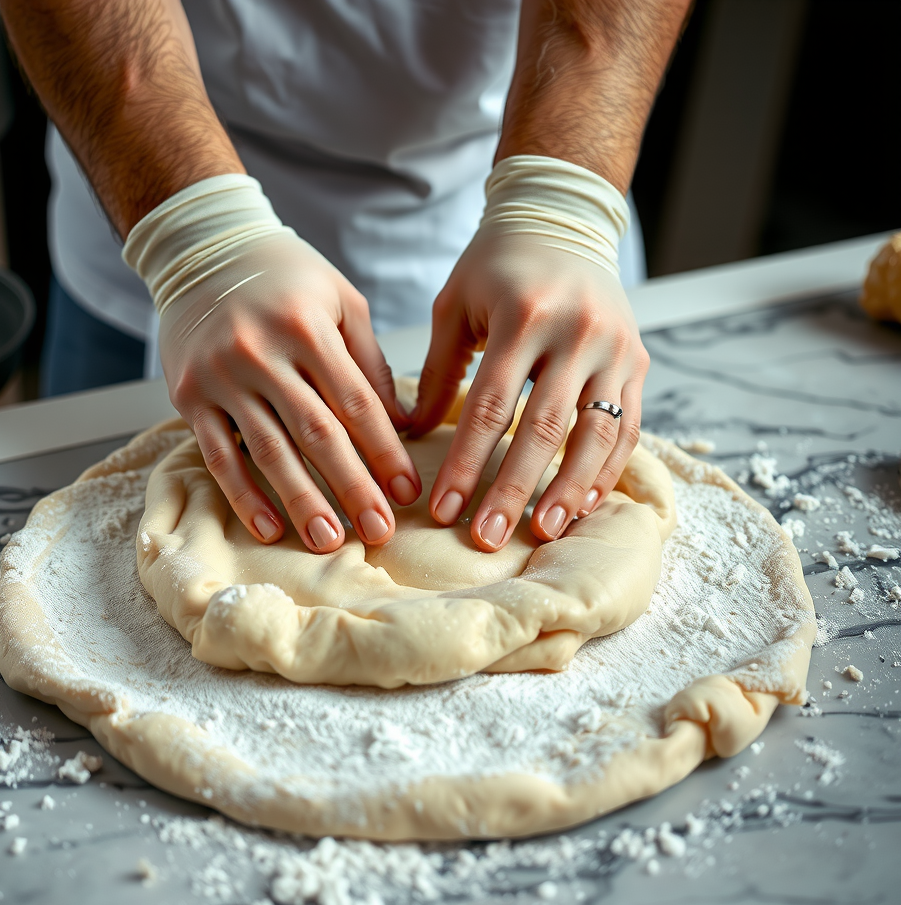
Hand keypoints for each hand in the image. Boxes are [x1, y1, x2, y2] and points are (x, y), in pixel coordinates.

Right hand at [125, 177, 421, 552]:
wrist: (201, 251)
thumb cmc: (284, 277)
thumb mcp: (340, 300)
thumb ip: (369, 361)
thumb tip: (402, 424)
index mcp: (306, 326)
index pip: (355, 403)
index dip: (384, 453)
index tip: (407, 493)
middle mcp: (261, 352)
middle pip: (316, 434)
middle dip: (352, 488)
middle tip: (379, 532)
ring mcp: (221, 377)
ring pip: (268, 451)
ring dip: (301, 501)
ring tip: (329, 541)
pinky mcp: (189, 397)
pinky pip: (217, 455)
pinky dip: (242, 496)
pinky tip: (268, 527)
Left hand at [409, 157, 647, 551]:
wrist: (561, 220)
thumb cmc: (496, 265)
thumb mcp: (455, 305)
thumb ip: (437, 370)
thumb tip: (411, 436)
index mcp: (523, 315)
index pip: (490, 406)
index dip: (467, 464)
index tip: (445, 510)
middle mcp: (578, 332)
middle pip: (545, 428)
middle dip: (514, 490)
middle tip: (489, 539)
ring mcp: (616, 347)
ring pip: (598, 434)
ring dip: (569, 490)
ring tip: (544, 533)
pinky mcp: (639, 361)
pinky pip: (628, 427)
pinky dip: (606, 469)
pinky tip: (582, 504)